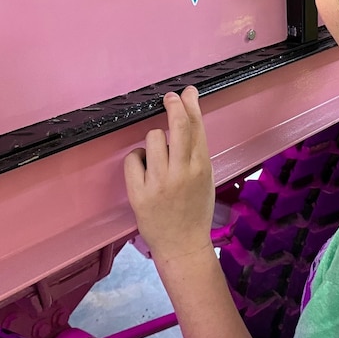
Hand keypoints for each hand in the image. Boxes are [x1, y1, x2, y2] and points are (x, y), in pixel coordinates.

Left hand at [124, 88, 214, 262]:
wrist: (182, 245)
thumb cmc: (195, 210)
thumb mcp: (205, 179)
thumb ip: (197, 154)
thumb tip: (188, 121)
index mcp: (201, 167)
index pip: (197, 128)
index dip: (192, 105)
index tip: (187, 92)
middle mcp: (182, 172)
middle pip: (178, 126)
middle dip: (173, 106)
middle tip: (169, 97)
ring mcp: (159, 182)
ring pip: (153, 138)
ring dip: (154, 140)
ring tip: (156, 155)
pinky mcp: (139, 193)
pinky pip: (133, 158)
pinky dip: (137, 159)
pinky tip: (143, 168)